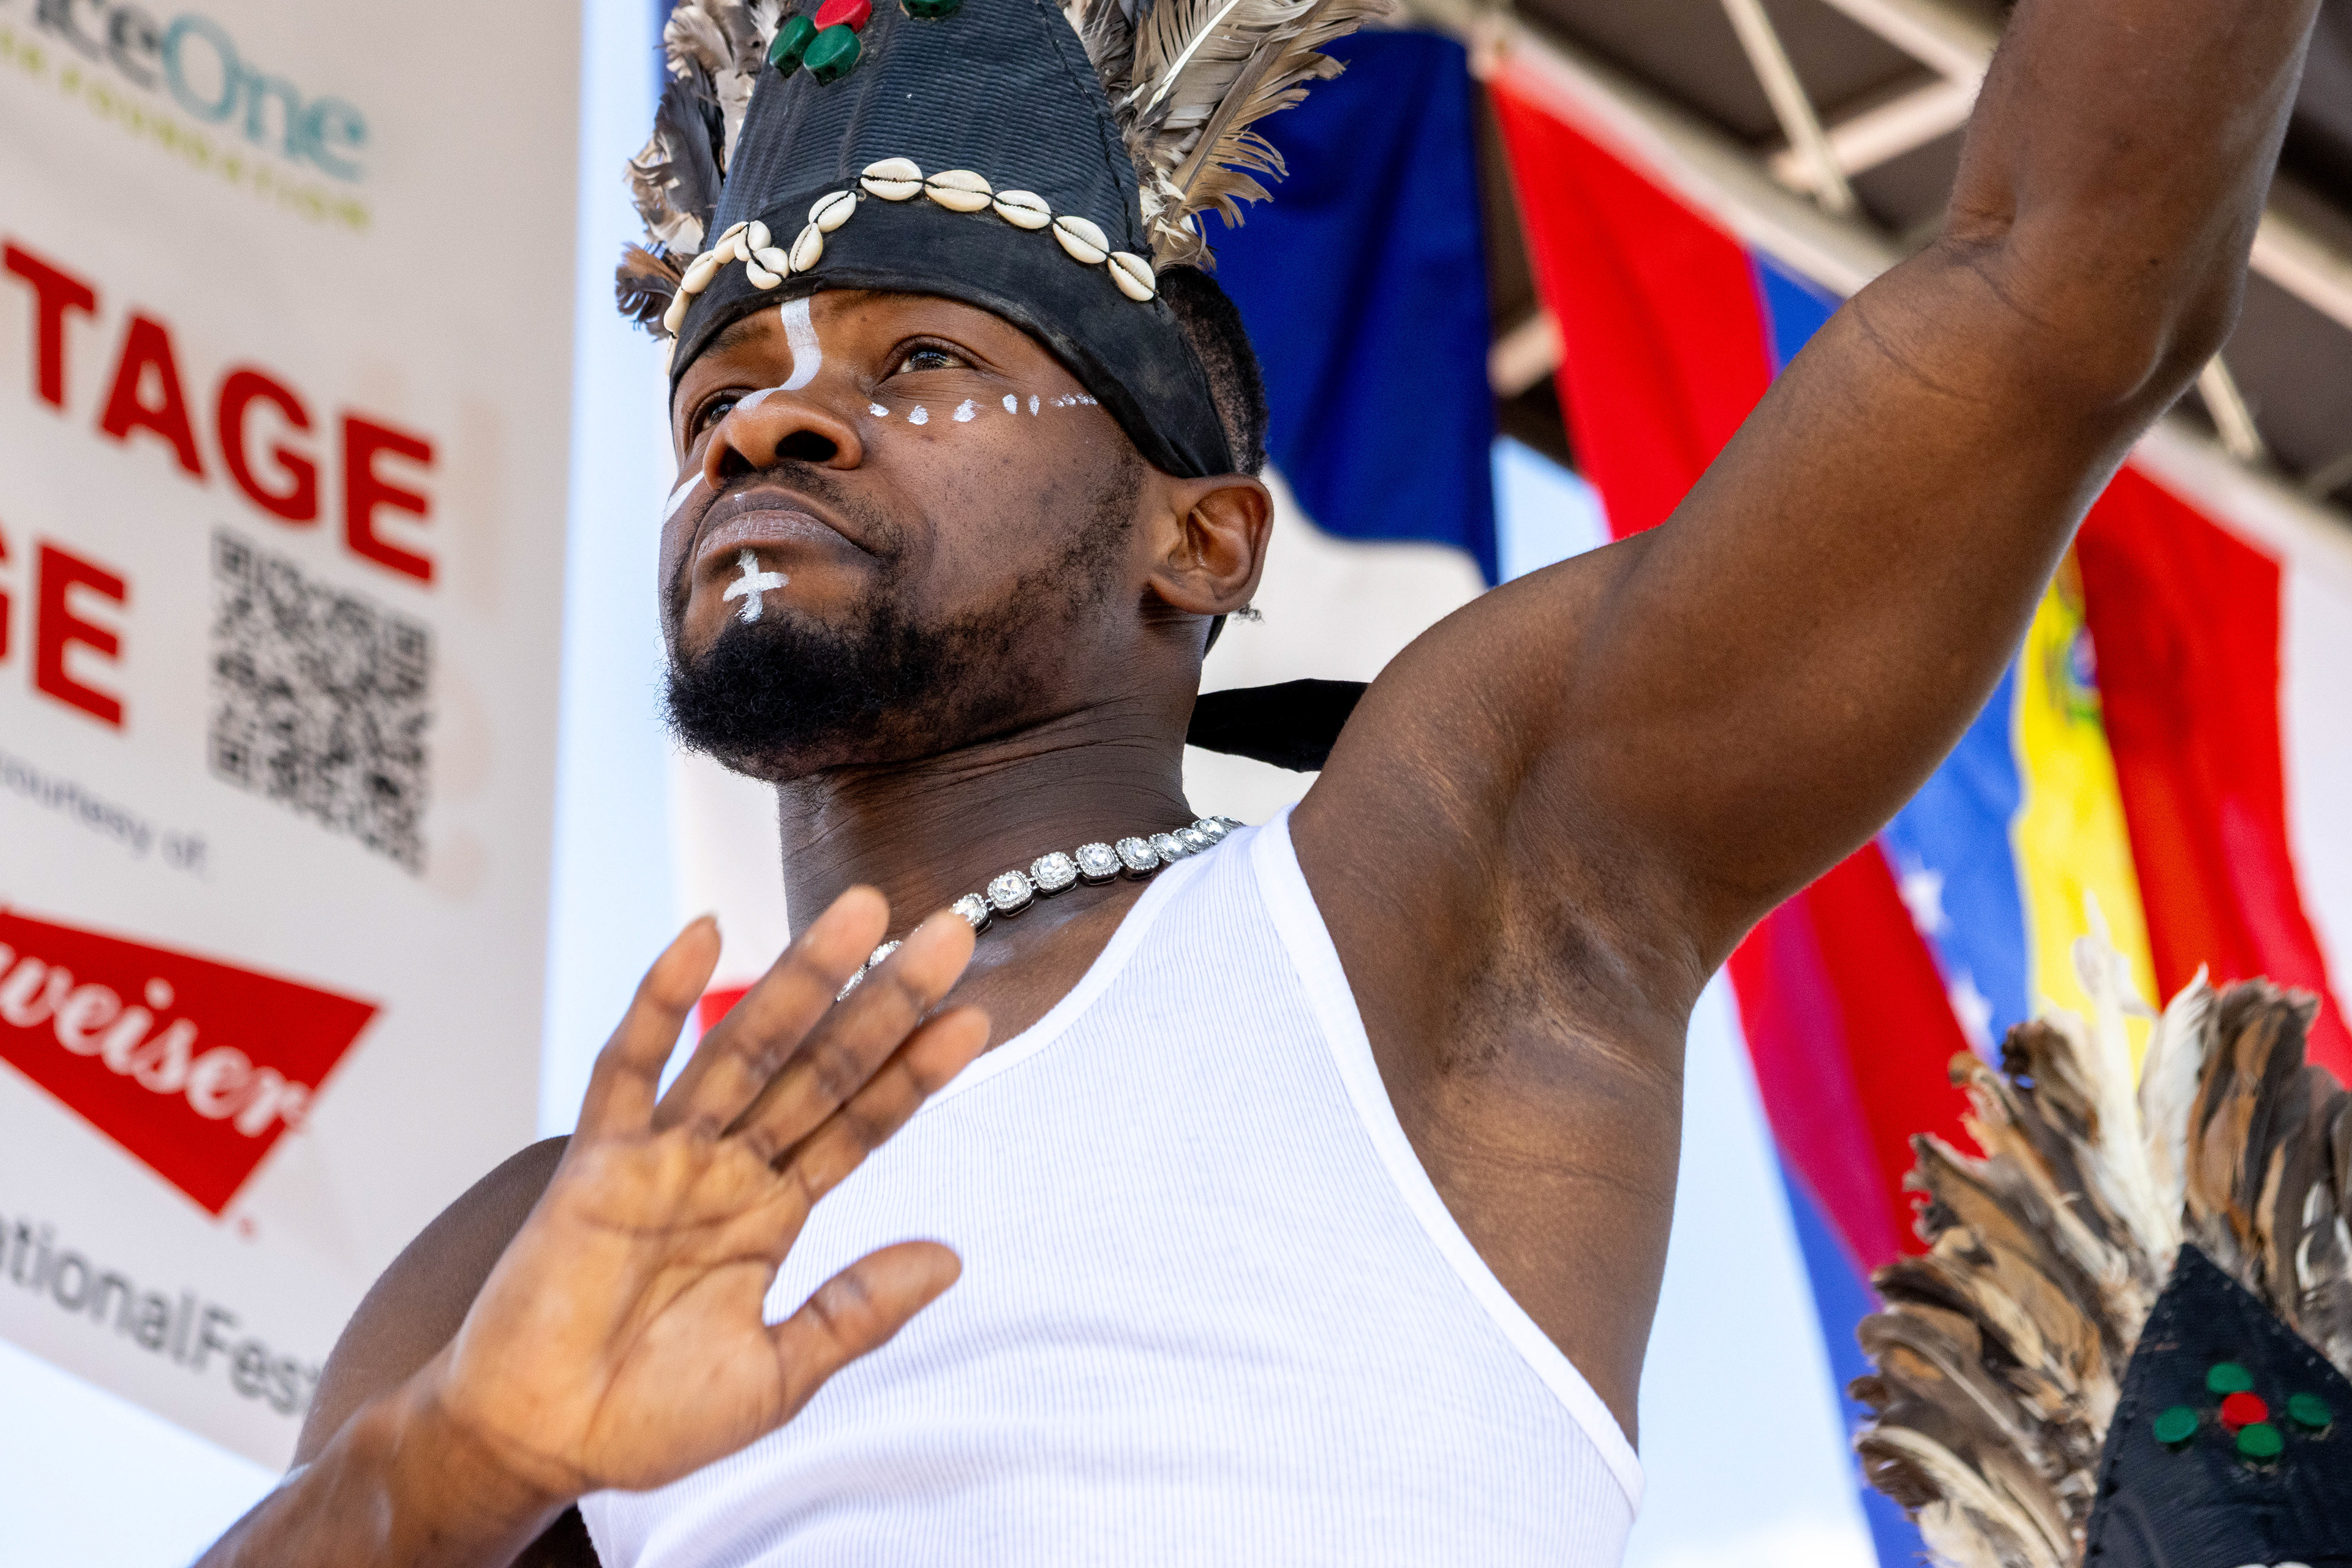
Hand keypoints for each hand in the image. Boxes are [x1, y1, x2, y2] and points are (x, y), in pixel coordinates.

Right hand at [420, 890, 986, 1501]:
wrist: (540, 1446)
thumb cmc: (648, 1419)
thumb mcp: (777, 1378)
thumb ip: (857, 1312)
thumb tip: (950, 1258)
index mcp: (775, 1212)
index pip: (862, 1123)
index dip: (916, 1072)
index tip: (977, 1018)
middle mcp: (730, 1168)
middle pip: (822, 1067)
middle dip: (885, 1001)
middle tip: (950, 930)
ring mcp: (665, 1156)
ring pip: (746, 1047)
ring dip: (802, 978)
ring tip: (863, 913)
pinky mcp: (596, 1162)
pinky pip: (629, 1066)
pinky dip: (661, 1001)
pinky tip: (703, 935)